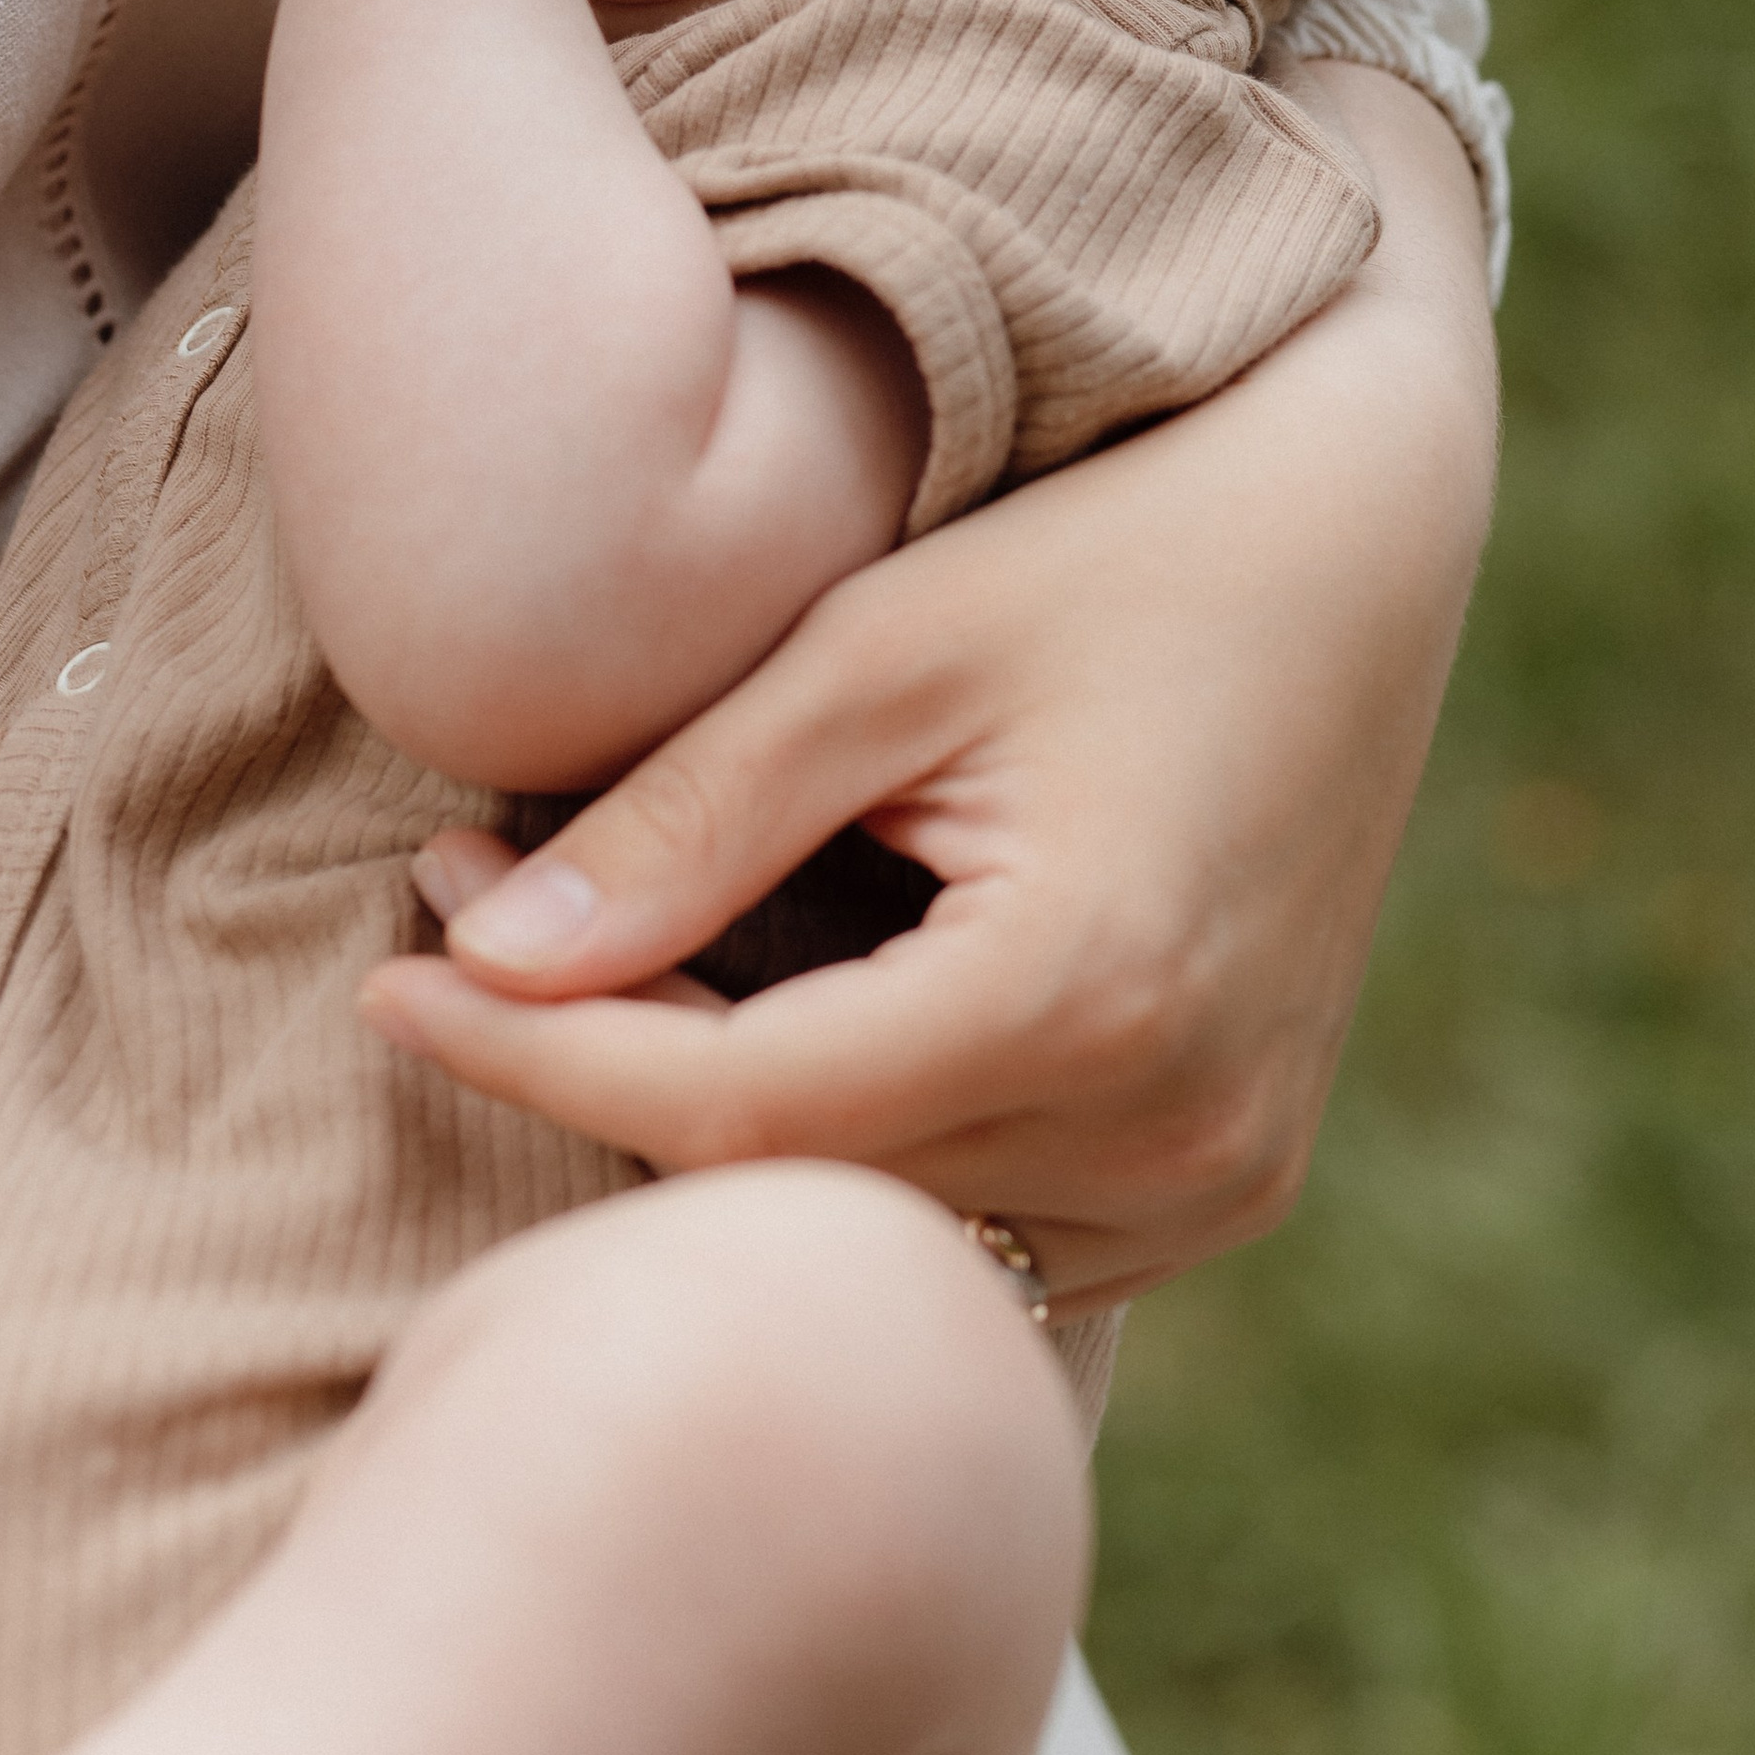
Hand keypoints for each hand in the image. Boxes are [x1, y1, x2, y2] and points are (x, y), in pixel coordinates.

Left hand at [362, 71, 1497, 1312]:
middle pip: (801, 1187)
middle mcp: (1178, 1133)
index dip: (534, 1055)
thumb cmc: (1119, 541)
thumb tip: (491, 963)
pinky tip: (771, 1017)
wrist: (1366, 528)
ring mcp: (1223, 1172)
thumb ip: (693, 817)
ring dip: (732, 1125)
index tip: (388, 974)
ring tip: (598, 961)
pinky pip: (994, 1215)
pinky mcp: (1238, 1168)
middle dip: (608, 1072)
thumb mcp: (890, 646)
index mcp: (1091, 996)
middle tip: (474, 922)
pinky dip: (863, 1145)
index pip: (734, 1109)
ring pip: (888, 1226)